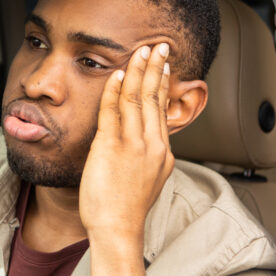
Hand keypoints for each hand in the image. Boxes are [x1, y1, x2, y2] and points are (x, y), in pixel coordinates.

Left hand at [80, 42, 171, 275]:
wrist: (118, 229)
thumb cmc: (126, 210)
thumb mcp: (148, 180)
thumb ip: (148, 158)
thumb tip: (148, 147)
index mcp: (162, 152)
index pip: (162, 110)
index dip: (163, 84)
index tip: (164, 66)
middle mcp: (152, 145)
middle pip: (155, 98)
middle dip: (156, 69)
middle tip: (159, 46)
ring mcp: (133, 145)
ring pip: (137, 99)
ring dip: (139, 71)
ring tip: (141, 51)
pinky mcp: (111, 148)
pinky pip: (113, 112)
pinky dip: (115, 90)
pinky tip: (116, 75)